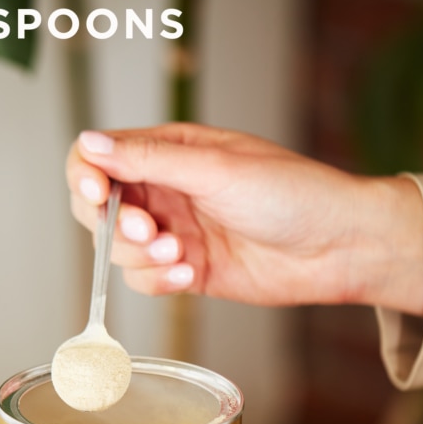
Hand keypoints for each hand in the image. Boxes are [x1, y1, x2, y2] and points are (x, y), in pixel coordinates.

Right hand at [66, 123, 422, 315]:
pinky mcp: (183, 268)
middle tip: (146, 230)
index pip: (99, 156)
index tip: (95, 192)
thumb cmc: (291, 192)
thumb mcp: (215, 168)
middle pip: (98, 207)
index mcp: (168, 151)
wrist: (336, 246)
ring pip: (116, 249)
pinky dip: (158, 280)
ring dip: (139, 255)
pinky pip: (144, 279)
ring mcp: (171, 231)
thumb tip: (89, 143)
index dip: (86, 173)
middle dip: (114, 224)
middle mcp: (163, 190)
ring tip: (178, 253)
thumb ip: (148, 159)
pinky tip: (188, 272)